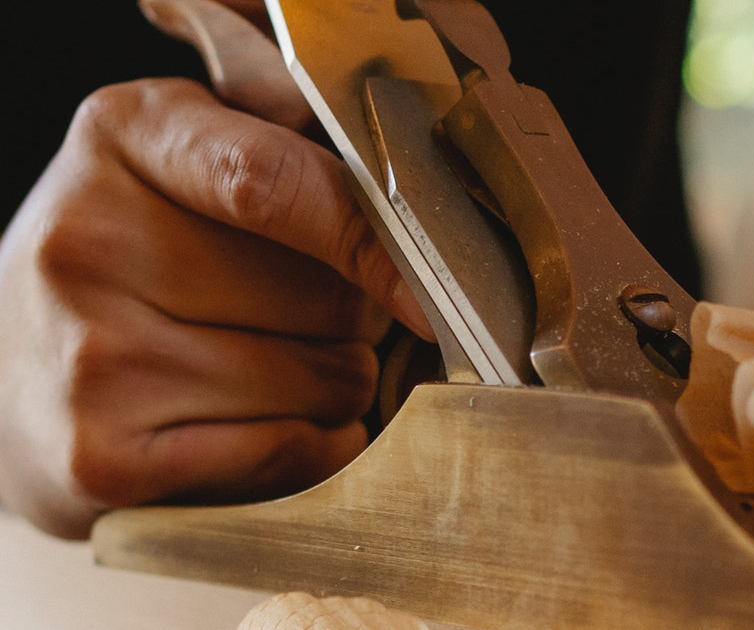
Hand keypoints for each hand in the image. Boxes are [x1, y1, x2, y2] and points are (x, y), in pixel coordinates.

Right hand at [0, 51, 429, 537]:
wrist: (6, 367)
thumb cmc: (127, 259)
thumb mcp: (189, 164)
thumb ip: (294, 161)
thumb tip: (417, 227)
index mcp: (125, 138)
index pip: (276, 184)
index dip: (373, 240)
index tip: (427, 288)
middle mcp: (88, 241)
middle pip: (325, 299)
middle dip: (349, 319)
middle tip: (296, 318)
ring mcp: (90, 357)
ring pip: (321, 382)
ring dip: (333, 385)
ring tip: (269, 368)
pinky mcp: (103, 457)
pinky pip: (289, 451)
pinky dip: (313, 445)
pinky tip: (268, 422)